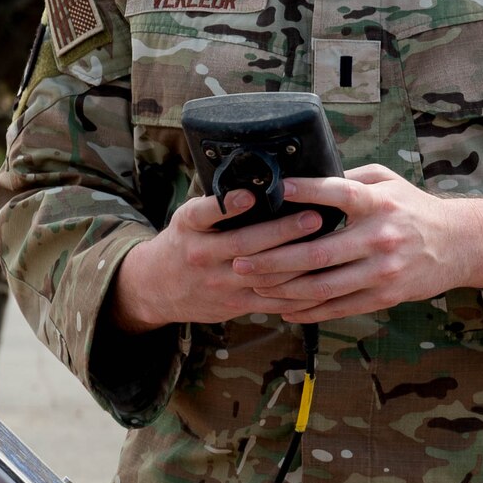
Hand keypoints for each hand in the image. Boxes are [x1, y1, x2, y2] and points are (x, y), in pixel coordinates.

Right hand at [105, 190, 332, 333]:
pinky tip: (317, 279)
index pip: (204, 213)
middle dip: (281, 231)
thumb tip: (258, 178)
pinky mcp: (233, 304)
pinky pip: (269, 299)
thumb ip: (216, 204)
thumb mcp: (187, 218)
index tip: (250, 195)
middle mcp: (202, 254)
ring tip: (324, 246)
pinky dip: (295, 291)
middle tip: (312, 217)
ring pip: (262, 274)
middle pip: (243, 244)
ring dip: (295, 261)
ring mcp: (219, 282)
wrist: (158, 287)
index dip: (228, 205)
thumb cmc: (184, 242)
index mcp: (189, 227)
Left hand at [226, 164, 482, 320]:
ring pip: (324, 286)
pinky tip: (284, 309)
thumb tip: (305, 176)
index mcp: (378, 203)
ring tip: (255, 286)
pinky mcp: (385, 296)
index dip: (305, 191)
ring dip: (284, 289)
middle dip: (274, 258)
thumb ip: (349, 179)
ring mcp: (382, 271)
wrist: (460, 245)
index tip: (274, 190)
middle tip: (241, 259)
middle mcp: (380, 238)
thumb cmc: (413, 207)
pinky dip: (309, 310)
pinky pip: (340, 307)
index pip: (337, 194)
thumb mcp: (387, 181)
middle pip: (318, 252)